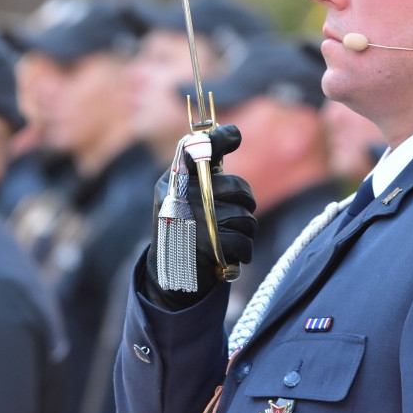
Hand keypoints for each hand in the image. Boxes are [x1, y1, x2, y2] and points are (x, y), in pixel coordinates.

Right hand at [143, 124, 257, 310]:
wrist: (168, 276)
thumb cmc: (182, 229)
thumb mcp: (181, 197)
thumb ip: (201, 174)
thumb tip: (230, 136)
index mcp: (174, 180)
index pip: (195, 147)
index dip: (219, 137)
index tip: (235, 135)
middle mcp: (181, 195)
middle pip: (236, 187)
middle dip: (245, 202)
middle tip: (234, 213)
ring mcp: (193, 218)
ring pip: (245, 216)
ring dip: (244, 231)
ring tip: (227, 238)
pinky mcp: (206, 244)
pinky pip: (244, 240)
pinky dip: (243, 251)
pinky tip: (229, 255)